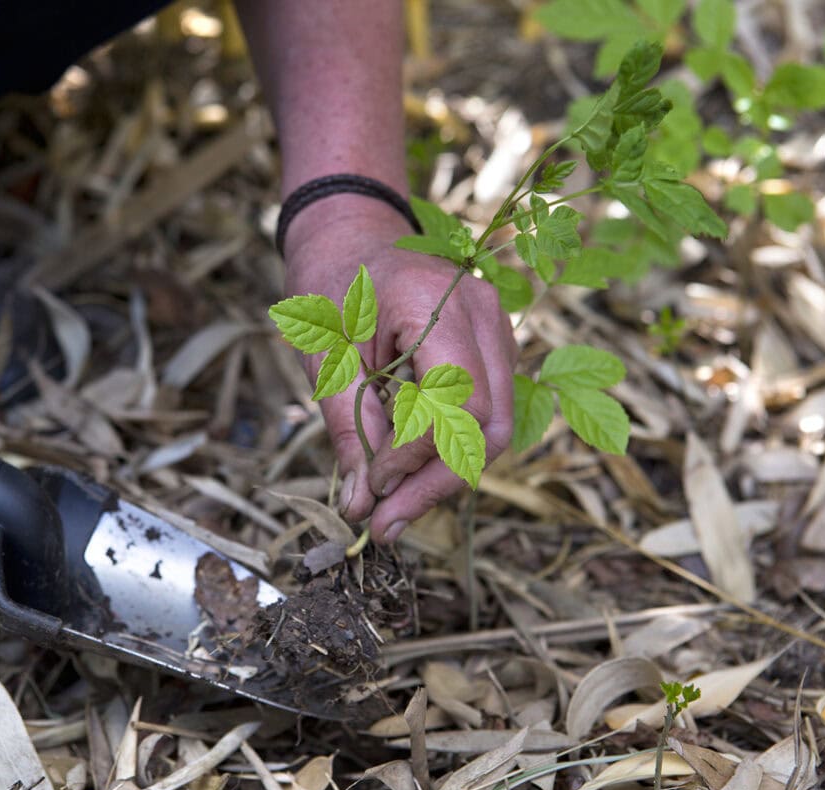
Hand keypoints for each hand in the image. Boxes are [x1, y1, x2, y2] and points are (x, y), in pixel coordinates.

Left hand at [283, 198, 517, 542]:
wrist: (351, 232)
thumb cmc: (331, 282)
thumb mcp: (326, 355)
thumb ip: (349, 428)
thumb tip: (361, 504)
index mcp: (437, 303)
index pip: (457, 402)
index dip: (417, 457)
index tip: (372, 487)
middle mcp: (483, 312)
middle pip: (489, 423)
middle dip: (439, 482)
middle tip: (386, 522)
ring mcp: (498, 327)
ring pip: (496, 425)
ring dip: (446, 473)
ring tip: (395, 505)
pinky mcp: (494, 346)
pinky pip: (488, 411)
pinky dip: (452, 448)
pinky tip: (409, 471)